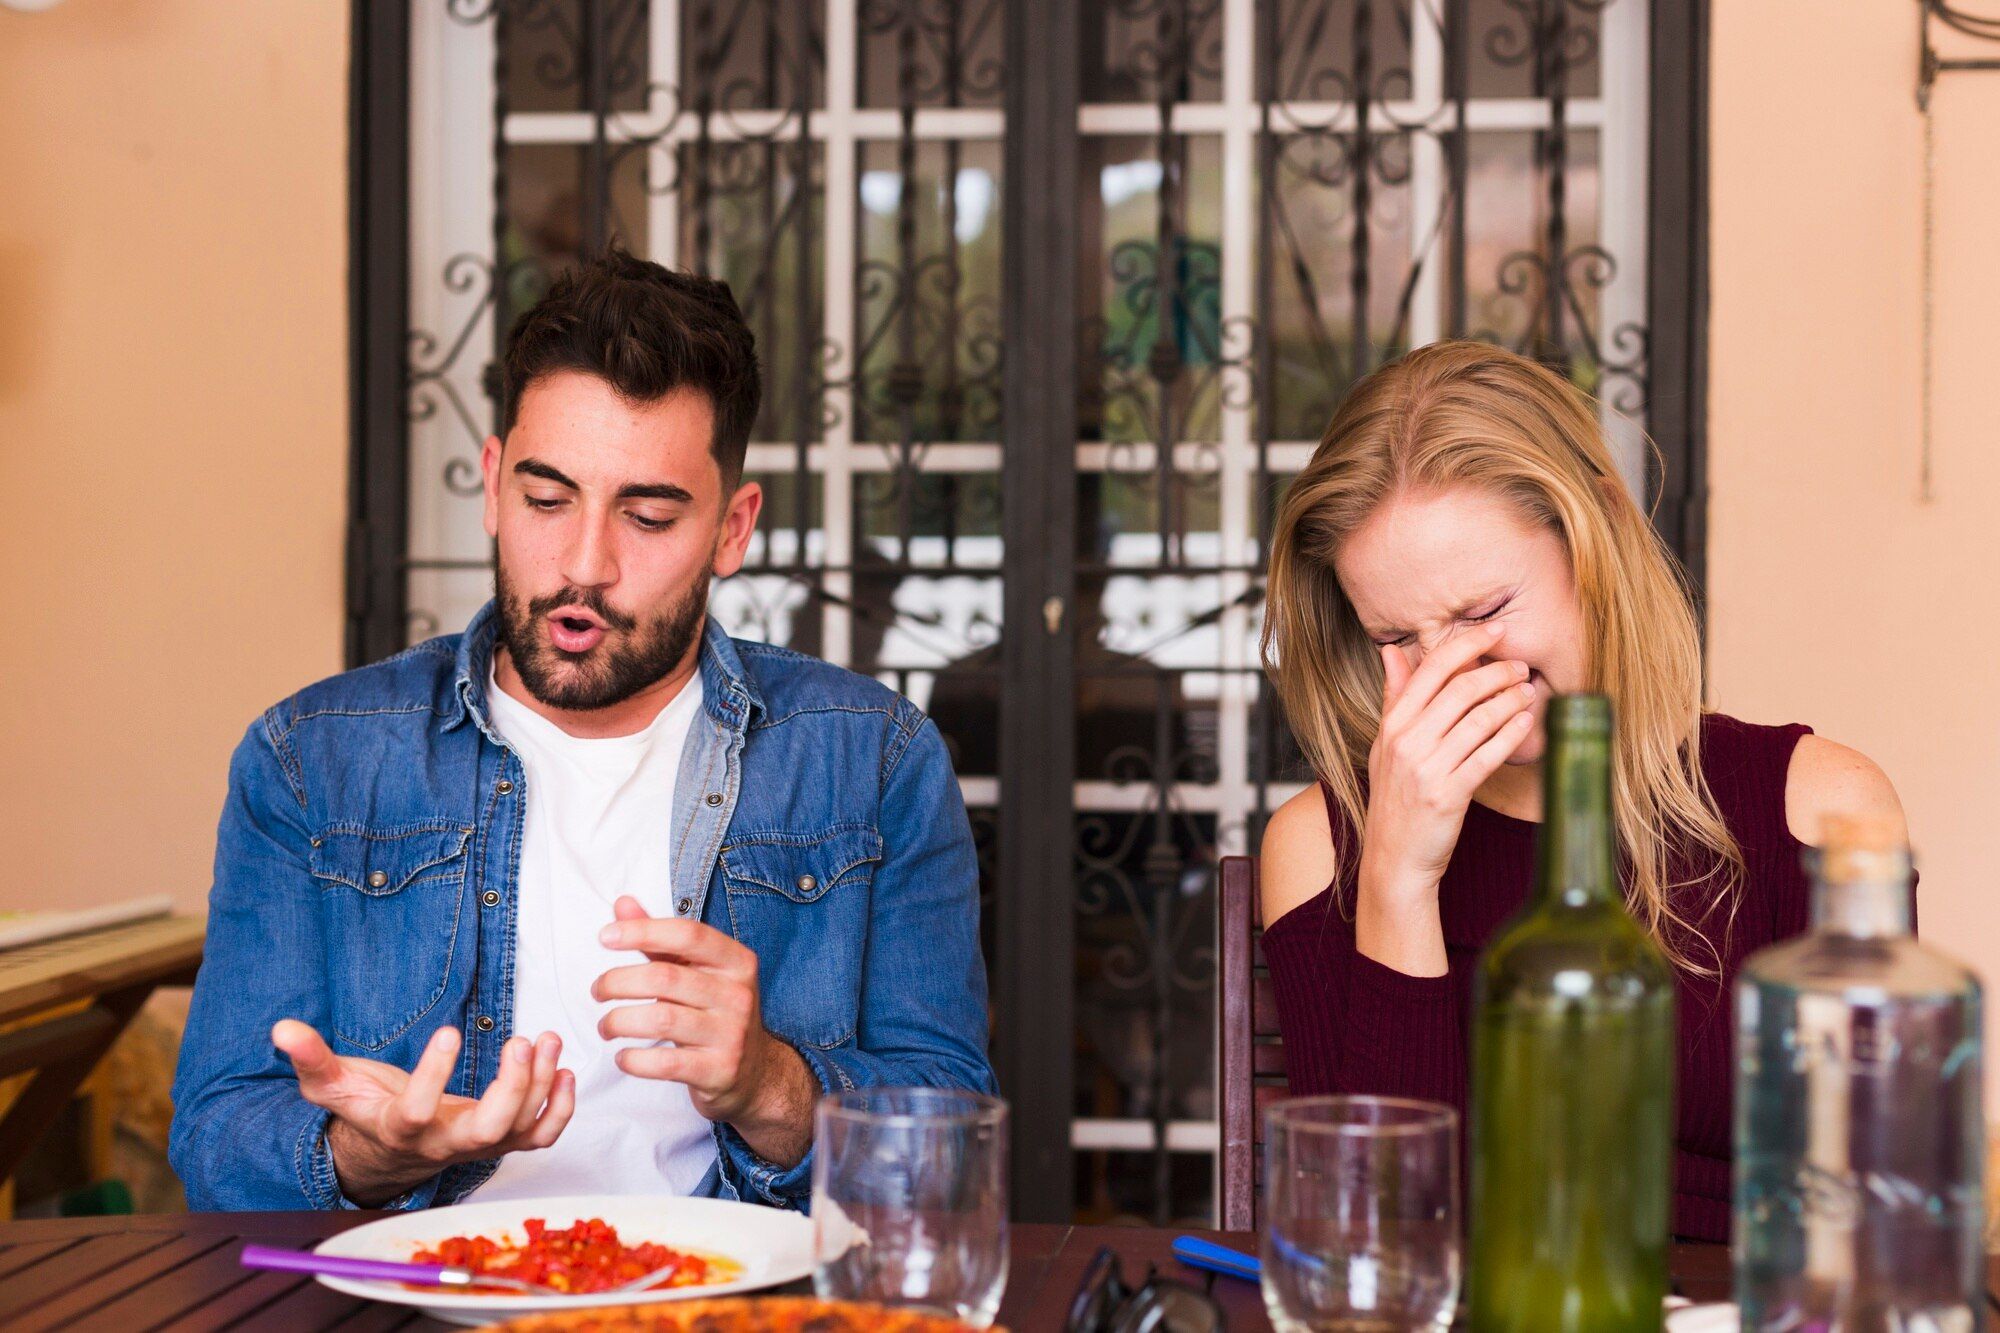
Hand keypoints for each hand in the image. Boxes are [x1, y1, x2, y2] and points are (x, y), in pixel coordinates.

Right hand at [273, 1019, 574, 1206]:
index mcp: (400, 1130)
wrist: (389, 1151)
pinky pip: (541, 1136)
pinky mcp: (501, 1140)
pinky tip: (565, 1069)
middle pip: (486, 1132)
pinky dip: (561, 1109)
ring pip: (519, 1130)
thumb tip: (282, 1029)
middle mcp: (443, 1145)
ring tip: (547, 1038)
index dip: (433, 1077)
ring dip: (542, 1085)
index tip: (446, 1030)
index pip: (417, 1114)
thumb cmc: (365, 1111)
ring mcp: (477, 1146)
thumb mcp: (332, 1086)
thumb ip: (311, 1060)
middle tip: (521, 1042)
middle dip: (512, 1088)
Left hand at [593, 897, 815, 1166]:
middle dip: (617, 982)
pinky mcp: (718, 1070)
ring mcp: (731, 1034)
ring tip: (605, 1025)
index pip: (688, 934)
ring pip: (660, 1019)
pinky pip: (665, 1063)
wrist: (756, 1073)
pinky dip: (634, 1059)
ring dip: (618, 1022)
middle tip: (596, 991)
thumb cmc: (716, 1013)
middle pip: (664, 978)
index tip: (605, 937)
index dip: (643, 930)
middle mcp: (738, 994)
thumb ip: (659, 939)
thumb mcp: (697, 972)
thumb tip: (622, 904)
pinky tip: (624, 1056)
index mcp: (735, 961)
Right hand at [1362, 622, 1538, 902]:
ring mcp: (1426, 768)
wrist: (1394, 857)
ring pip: (1478, 719)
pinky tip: (1525, 724)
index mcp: (1393, 724)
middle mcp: (1407, 741)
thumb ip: (1395, 697)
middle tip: (1521, 667)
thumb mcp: (1386, 745)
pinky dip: (1510, 735)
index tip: (1495, 631)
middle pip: (1460, 689)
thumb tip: (1391, 651)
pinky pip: (1486, 755)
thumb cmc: (1395, 799)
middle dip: (1498, 672)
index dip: (1467, 644)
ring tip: (1529, 692)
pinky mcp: (1448, 794)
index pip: (1432, 669)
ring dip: (1510, 700)